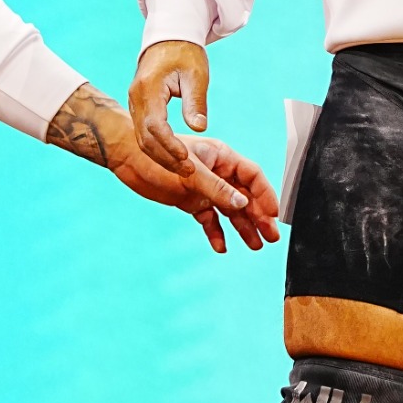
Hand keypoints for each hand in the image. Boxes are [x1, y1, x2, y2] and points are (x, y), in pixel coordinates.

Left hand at [112, 133, 280, 252]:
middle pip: (244, 196)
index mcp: (221, 157)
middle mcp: (217, 172)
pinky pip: (209, 218)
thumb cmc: (159, 157)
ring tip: (255, 246)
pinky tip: (221, 246)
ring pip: (229, 209)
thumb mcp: (190, 174)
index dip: (265, 194)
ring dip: (242, 226)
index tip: (275, 215)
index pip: (252, 176)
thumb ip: (217, 189)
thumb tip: (243, 204)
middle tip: (271, 237)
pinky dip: (215, 231)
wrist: (127, 157)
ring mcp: (204, 188)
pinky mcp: (190, 201)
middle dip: (259, 216)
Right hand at [128, 39, 209, 175]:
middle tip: (189, 172)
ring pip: (142, 139)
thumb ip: (195, 101)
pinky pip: (144, 133)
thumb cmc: (185, 53)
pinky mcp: (139, 107)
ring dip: (161, 156)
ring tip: (185, 169)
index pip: (154, 125)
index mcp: (148, 89)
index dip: (169, 145)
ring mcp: (135, 104)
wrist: (169, 37)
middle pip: (145, 138)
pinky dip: (158, 148)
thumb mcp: (196, 74)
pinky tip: (175, 157)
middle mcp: (136, 99)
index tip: (186, 158)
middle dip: (165, 157)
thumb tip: (199, 128)